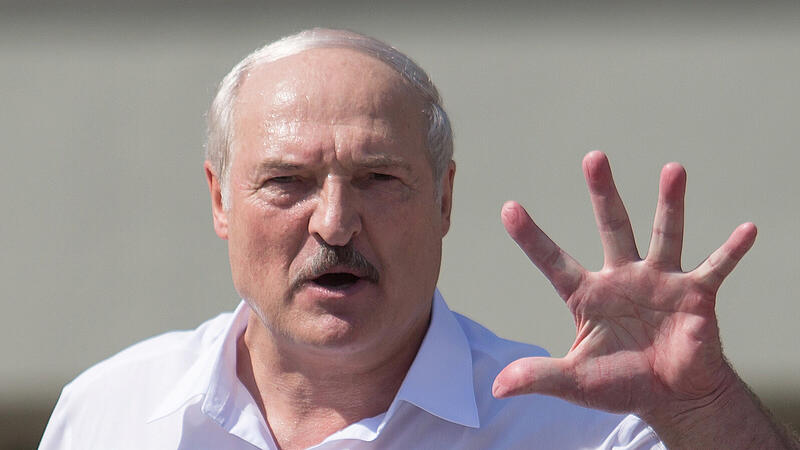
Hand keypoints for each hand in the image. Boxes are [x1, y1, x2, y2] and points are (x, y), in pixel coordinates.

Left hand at [492, 151, 756, 422]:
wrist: (672, 397)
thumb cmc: (621, 383)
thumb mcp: (575, 381)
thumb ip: (538, 376)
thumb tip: (497, 388)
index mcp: (588, 295)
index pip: (553, 261)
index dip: (531, 237)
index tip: (508, 207)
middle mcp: (623, 278)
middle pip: (611, 226)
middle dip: (603, 192)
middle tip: (593, 156)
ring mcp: (661, 282)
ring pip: (664, 233)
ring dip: (670, 203)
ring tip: (673, 169)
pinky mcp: (696, 295)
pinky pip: (716, 267)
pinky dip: (732, 251)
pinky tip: (748, 229)